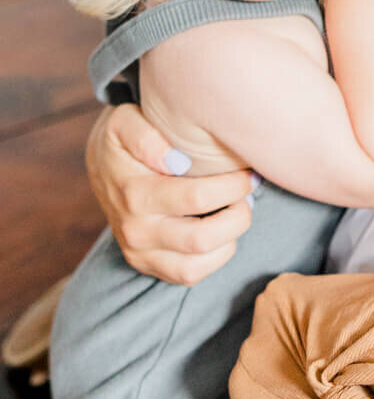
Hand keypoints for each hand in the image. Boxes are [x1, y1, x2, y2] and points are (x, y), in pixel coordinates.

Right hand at [86, 104, 257, 284]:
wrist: (101, 167)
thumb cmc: (124, 141)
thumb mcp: (123, 123)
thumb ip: (144, 136)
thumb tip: (175, 162)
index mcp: (134, 193)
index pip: (197, 198)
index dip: (234, 186)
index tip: (247, 172)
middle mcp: (136, 230)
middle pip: (202, 239)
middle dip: (239, 214)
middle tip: (246, 192)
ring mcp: (140, 252)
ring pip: (198, 265)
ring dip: (229, 238)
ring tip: (235, 211)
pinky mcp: (147, 265)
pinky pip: (190, 276)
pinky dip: (215, 257)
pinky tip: (221, 230)